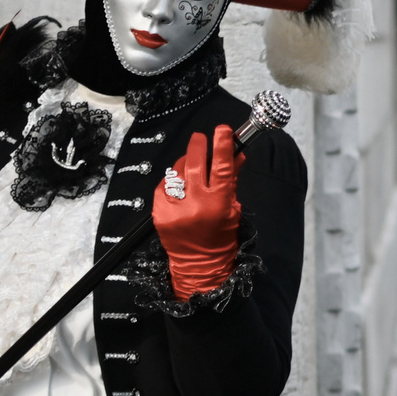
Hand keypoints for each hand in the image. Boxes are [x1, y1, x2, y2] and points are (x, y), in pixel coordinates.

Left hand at [155, 124, 242, 299]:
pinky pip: (164, 186)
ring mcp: (175, 209)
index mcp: (219, 205)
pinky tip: (178, 186)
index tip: (222, 130)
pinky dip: (171, 182)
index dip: (222, 145)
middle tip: (200, 138)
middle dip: (198, 146)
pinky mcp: (159, 213)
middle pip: (194, 164)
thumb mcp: (232, 208)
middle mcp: (196, 205)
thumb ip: (231, 180)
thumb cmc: (221, 237)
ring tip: (190, 168)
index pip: (221, 168)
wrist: (199, 265)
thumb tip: (236, 153)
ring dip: (184, 165)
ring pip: (177, 173)